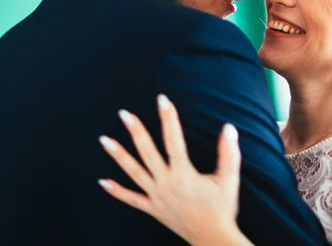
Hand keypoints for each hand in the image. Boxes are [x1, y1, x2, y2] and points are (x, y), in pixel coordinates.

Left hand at [98, 95, 251, 245]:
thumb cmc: (222, 208)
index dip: (168, 118)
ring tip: (104, 140)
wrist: (213, 238)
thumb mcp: (229, 179)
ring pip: (133, 172)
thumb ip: (229, 152)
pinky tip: (102, 182)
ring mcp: (156, 197)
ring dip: (118, 155)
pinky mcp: (153, 209)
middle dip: (136, 131)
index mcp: (184, 173)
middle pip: (147, 152)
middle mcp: (166, 183)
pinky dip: (116, 191)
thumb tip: (229, 128)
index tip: (163, 100)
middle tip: (123, 114)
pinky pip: (131, 199)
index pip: (174, 139)